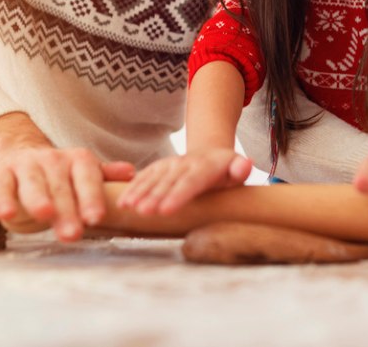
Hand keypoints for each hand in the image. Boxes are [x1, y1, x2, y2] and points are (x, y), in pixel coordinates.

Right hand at [0, 145, 135, 240]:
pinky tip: (7, 214)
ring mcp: (26, 165)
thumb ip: (105, 175)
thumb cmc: (60, 171)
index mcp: (77, 160)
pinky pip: (2, 186)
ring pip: (33, 183)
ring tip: (44, 215)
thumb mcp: (84, 170)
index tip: (96, 218)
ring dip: (38, 200)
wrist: (19, 150)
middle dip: (67, 210)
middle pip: (61, 187)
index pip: (87, 178)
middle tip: (72, 234)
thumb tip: (131, 174)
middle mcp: (52, 159)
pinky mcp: (1, 172)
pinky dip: (3, 199)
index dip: (92, 197)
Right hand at [118, 148, 252, 215]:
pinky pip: (145, 176)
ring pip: (154, 178)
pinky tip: (122, 202)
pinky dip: (133, 188)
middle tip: (144, 212)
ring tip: (128, 207)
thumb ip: (240, 169)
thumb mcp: (238, 170)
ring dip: (140, 192)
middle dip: (155, 196)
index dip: (178, 195)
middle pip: (169, 181)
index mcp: (206, 166)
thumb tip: (245, 165)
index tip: (166, 210)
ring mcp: (171, 164)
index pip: (191, 182)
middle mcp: (186, 163)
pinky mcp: (160, 167)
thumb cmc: (227, 173)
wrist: (212, 155)